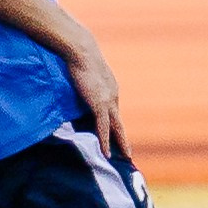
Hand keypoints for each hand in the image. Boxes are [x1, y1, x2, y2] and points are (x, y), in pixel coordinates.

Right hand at [65, 36, 126, 158]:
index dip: (114, 124)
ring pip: (116, 128)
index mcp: (110, 88)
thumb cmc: (79, 55)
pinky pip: (103, 128)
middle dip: (123, 138)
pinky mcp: (99, 104)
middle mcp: (113, 96)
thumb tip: (78, 83)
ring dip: (121, 143)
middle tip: (128, 153)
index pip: (113, 111)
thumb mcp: (85, 71)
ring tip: (125, 157)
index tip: (115, 134)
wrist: (81, 50)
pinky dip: (105, 141)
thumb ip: (85, 81)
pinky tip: (107, 153)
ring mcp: (108, 101)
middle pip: (119, 122)